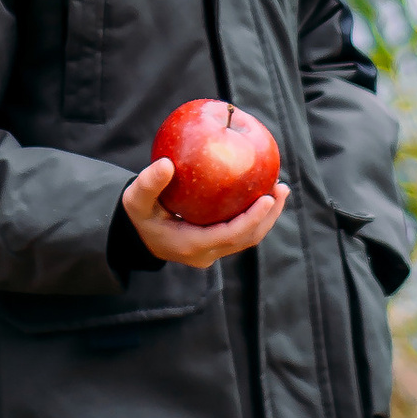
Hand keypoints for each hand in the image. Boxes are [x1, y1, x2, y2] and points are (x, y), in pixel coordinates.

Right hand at [122, 157, 288, 266]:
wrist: (137, 235)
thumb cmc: (138, 216)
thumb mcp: (136, 200)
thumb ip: (148, 183)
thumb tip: (166, 164)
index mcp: (191, 245)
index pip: (231, 235)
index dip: (253, 219)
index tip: (267, 197)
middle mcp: (206, 254)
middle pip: (247, 239)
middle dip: (268, 216)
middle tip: (281, 188)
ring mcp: (212, 252)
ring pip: (248, 238)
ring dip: (266, 216)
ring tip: (279, 189)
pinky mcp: (215, 245)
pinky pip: (240, 232)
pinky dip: (254, 215)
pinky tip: (260, 192)